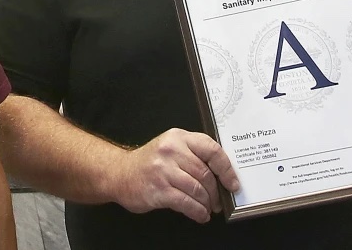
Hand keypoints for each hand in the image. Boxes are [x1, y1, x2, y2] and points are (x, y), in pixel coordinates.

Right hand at [113, 128, 240, 222]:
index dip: (226, 168)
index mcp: (179, 137)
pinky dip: (197, 212)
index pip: (212, 149)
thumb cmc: (150, 163)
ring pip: (197, 189)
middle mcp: (171, 150)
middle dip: (216, 191)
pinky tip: (200, 215)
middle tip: (219, 201)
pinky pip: (186, 203)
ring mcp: (163, 170)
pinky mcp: (158, 189)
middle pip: (205, 173)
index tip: (233, 182)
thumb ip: (193, 154)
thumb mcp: (171, 148)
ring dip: (207, 203)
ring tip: (209, 209)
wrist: (119, 174)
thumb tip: (221, 174)